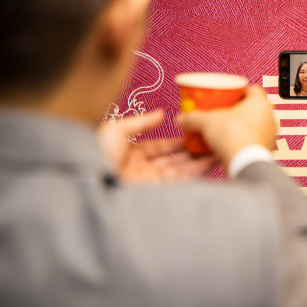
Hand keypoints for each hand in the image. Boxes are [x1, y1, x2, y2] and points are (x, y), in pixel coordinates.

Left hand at [97, 110, 215, 183]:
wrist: (89, 178)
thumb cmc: (96, 153)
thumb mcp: (116, 130)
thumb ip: (141, 122)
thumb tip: (162, 113)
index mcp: (131, 154)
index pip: (161, 147)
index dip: (178, 141)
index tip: (195, 135)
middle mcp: (142, 169)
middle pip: (174, 160)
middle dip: (193, 153)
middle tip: (212, 144)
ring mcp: (149, 182)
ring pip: (180, 171)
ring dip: (199, 163)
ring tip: (217, 153)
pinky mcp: (155, 193)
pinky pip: (179, 182)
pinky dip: (195, 173)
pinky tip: (209, 165)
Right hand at [177, 86, 277, 164]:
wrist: (245, 163)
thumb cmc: (236, 137)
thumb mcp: (208, 122)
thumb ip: (194, 118)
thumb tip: (183, 118)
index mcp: (260, 103)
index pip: (253, 90)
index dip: (239, 91)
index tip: (228, 94)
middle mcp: (270, 118)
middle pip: (254, 109)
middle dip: (238, 110)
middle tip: (224, 112)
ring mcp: (270, 135)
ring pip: (255, 126)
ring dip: (242, 127)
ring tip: (226, 130)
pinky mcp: (266, 151)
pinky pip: (254, 142)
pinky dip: (243, 142)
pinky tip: (230, 145)